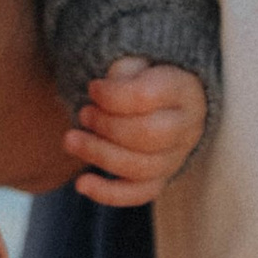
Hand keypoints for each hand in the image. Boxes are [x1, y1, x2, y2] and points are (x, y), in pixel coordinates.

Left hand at [63, 57, 206, 205]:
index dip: (112, 96)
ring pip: (140, 168)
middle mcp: (187, 128)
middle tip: (83, 113)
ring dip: (99, 155)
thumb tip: (103, 93)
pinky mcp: (161, 179)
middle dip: (105, 126)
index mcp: (184, 90)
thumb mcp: (137, 63)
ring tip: (71, 139)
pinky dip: (108, 193)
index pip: (147, 97)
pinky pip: (138, 194)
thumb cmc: (145, 77)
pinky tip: (81, 184)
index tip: (92, 88)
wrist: (166, 101)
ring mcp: (176, 158)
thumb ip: (123, 72)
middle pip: (146, 136)